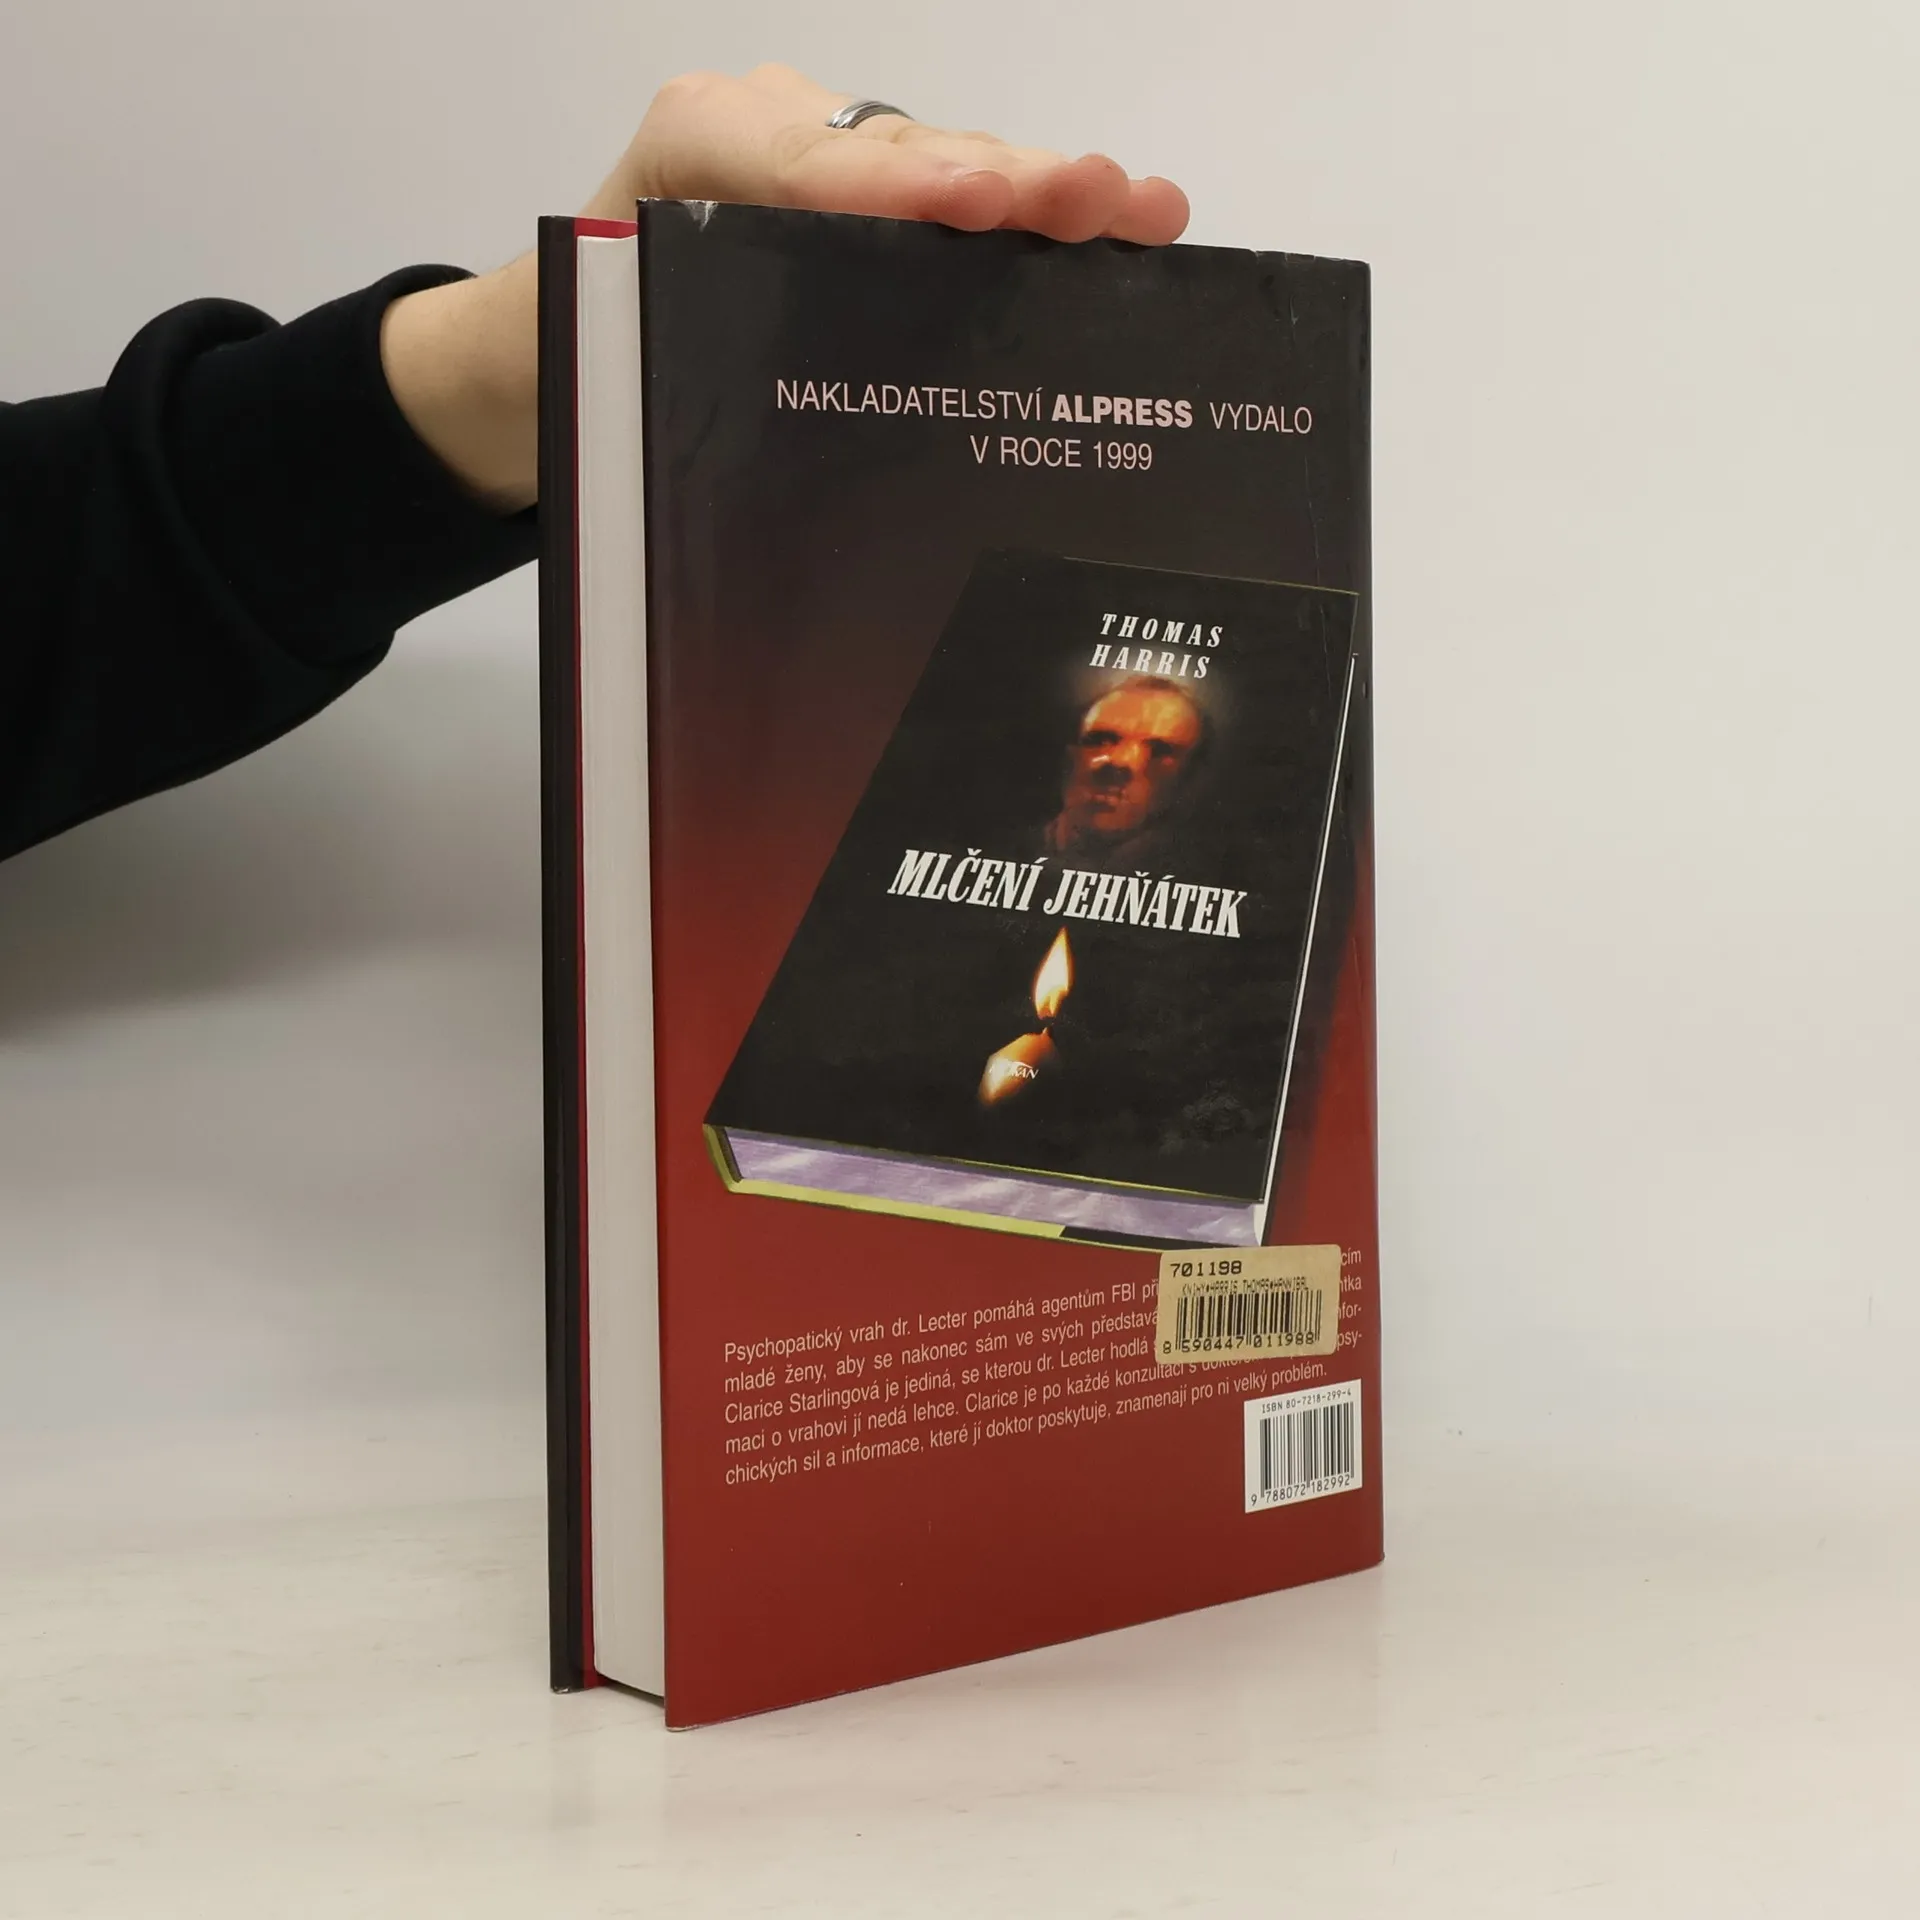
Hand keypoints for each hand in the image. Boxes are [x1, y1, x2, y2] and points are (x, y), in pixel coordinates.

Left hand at [381, 65, 1189, 512]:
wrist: (529, 349)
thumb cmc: (564, 362)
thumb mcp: (602, 365)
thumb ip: (686, 367)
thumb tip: (813, 453)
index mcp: (686, 157)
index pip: (805, 167)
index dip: (900, 186)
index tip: (978, 201)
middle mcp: (764, 131)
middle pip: (903, 154)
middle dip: (1012, 179)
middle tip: (1109, 201)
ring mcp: (819, 154)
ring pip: (941, 166)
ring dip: (1046, 195)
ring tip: (1142, 213)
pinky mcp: (853, 196)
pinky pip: (945, 202)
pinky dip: (1027, 223)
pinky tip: (1112, 230)